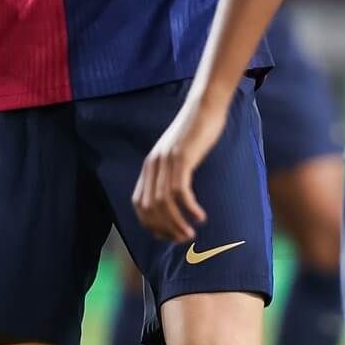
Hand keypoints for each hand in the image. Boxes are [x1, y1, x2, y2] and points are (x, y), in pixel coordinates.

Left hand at [133, 92, 231, 240]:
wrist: (204, 105)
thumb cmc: (196, 131)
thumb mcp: (178, 153)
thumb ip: (172, 171)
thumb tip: (175, 195)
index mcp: (150, 165)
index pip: (139, 204)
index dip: (151, 224)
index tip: (167, 235)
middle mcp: (154, 165)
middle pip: (150, 208)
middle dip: (164, 229)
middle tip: (182, 239)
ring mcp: (166, 161)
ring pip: (164, 203)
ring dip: (176, 223)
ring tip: (190, 234)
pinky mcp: (182, 158)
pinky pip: (180, 191)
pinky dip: (189, 208)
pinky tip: (200, 216)